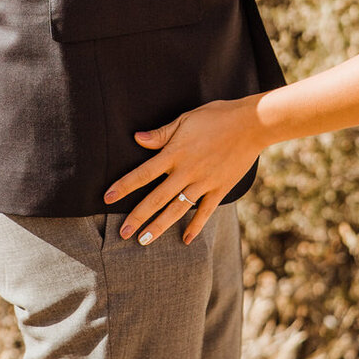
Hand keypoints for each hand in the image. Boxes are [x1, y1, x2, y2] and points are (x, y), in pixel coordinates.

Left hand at [104, 96, 265, 245]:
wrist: (251, 124)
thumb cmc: (216, 116)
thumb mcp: (186, 119)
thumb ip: (161, 133)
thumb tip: (137, 139)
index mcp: (175, 153)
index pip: (143, 173)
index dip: (125, 186)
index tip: (107, 198)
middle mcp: (187, 171)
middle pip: (157, 198)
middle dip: (138, 216)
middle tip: (123, 233)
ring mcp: (204, 182)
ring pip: (177, 209)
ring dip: (159, 226)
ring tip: (144, 241)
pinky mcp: (220, 189)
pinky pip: (205, 212)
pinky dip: (195, 226)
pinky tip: (184, 239)